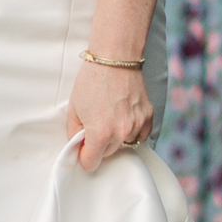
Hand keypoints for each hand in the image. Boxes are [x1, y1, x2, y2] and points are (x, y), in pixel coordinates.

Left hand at [68, 55, 155, 170]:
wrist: (115, 58)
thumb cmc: (91, 80)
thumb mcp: (74, 108)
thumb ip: (74, 132)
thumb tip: (78, 145)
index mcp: (100, 134)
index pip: (91, 163)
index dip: (84, 156)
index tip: (83, 148)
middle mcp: (120, 133)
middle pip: (108, 154)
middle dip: (99, 144)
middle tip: (96, 123)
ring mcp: (136, 125)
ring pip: (124, 144)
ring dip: (117, 136)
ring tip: (111, 115)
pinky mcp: (148, 117)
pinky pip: (140, 135)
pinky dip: (133, 130)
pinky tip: (124, 115)